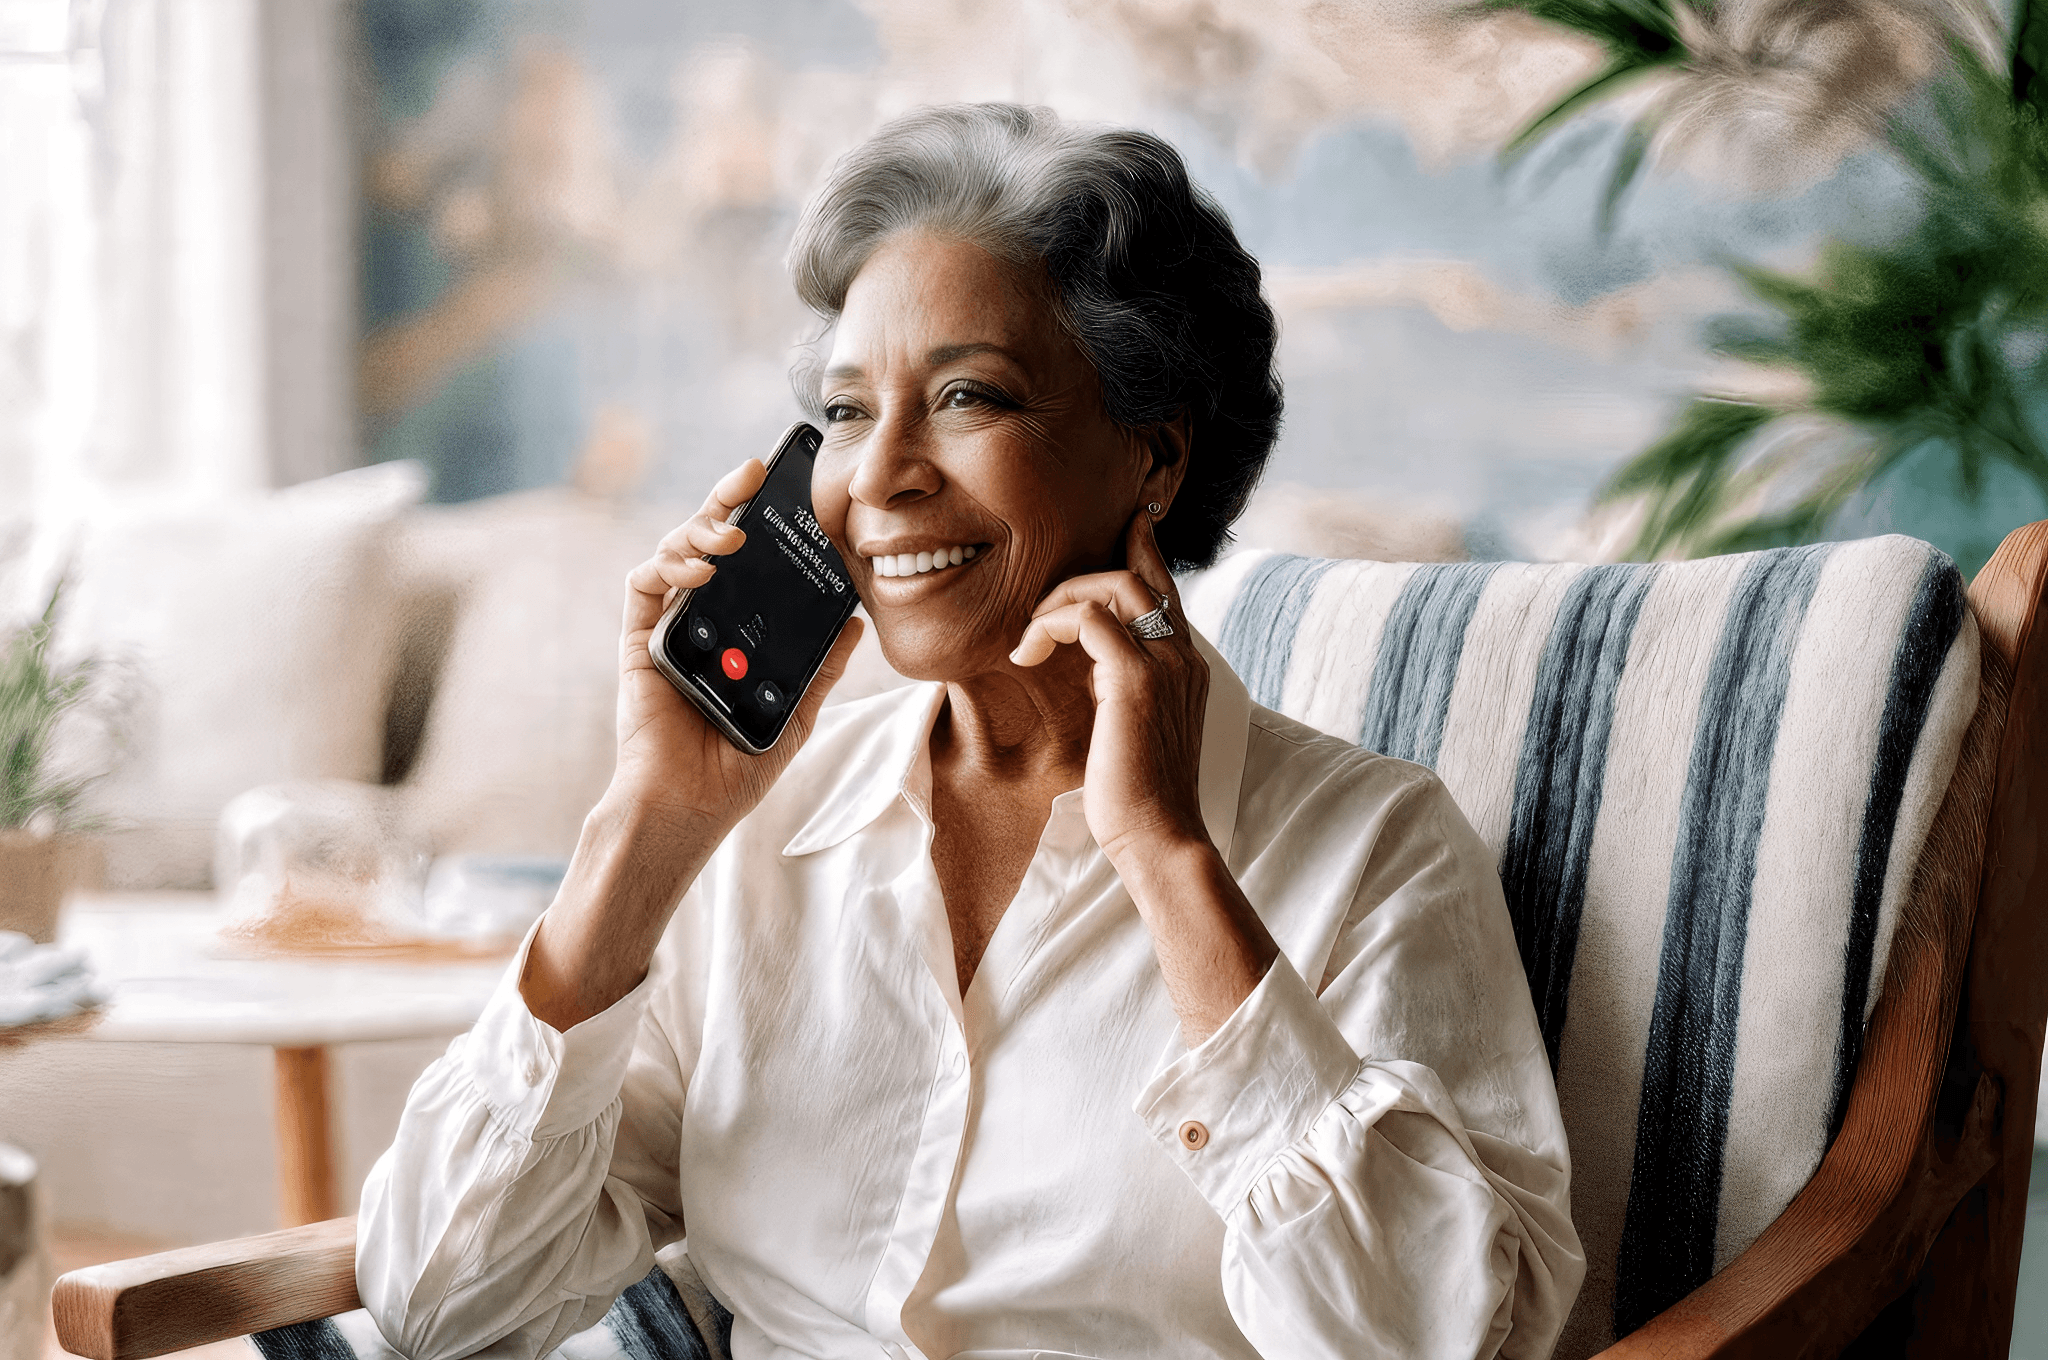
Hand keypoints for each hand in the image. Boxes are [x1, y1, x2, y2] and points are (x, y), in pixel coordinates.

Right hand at [614, 458, 863, 836]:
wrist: (690, 805)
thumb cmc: (736, 767)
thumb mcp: (795, 712)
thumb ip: (820, 667)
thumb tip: (855, 622)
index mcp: (735, 630)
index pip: (746, 561)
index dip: (760, 520)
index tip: (787, 488)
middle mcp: (700, 619)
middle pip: (708, 540)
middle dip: (728, 498)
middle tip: (754, 472)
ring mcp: (668, 626)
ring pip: (674, 550)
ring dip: (701, 527)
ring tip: (733, 532)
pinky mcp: (639, 640)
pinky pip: (643, 585)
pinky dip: (668, 563)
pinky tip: (700, 567)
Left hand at [1010, 509, 1208, 865]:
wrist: (1160, 839)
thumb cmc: (1141, 798)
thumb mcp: (1134, 729)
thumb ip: (1123, 688)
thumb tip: (1090, 669)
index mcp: (1188, 667)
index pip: (1167, 589)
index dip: (1142, 548)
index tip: (1124, 522)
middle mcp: (1184, 657)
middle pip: (1139, 575)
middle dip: (1081, 576)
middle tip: (1040, 608)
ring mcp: (1164, 666)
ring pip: (1114, 586)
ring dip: (1061, 600)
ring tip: (1031, 637)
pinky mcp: (1136, 681)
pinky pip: (1088, 619)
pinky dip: (1050, 624)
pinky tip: (1027, 652)